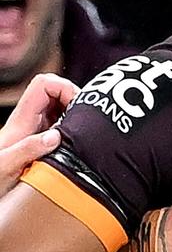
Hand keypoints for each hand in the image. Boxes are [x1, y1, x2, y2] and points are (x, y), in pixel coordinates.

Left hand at [0, 74, 78, 196]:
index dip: (64, 88)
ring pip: (61, 106)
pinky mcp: (42, 140)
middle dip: (75, 100)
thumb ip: (28, 149)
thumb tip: (55, 136)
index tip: (76, 106)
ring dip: (76, 114)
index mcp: (22, 120)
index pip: (44, 84)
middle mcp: (29, 120)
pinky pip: (63, 122)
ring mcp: (37, 129)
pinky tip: (77, 143)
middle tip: (85, 119)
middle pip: (56, 90)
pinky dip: (74, 128)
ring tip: (82, 131)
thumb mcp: (5, 167)